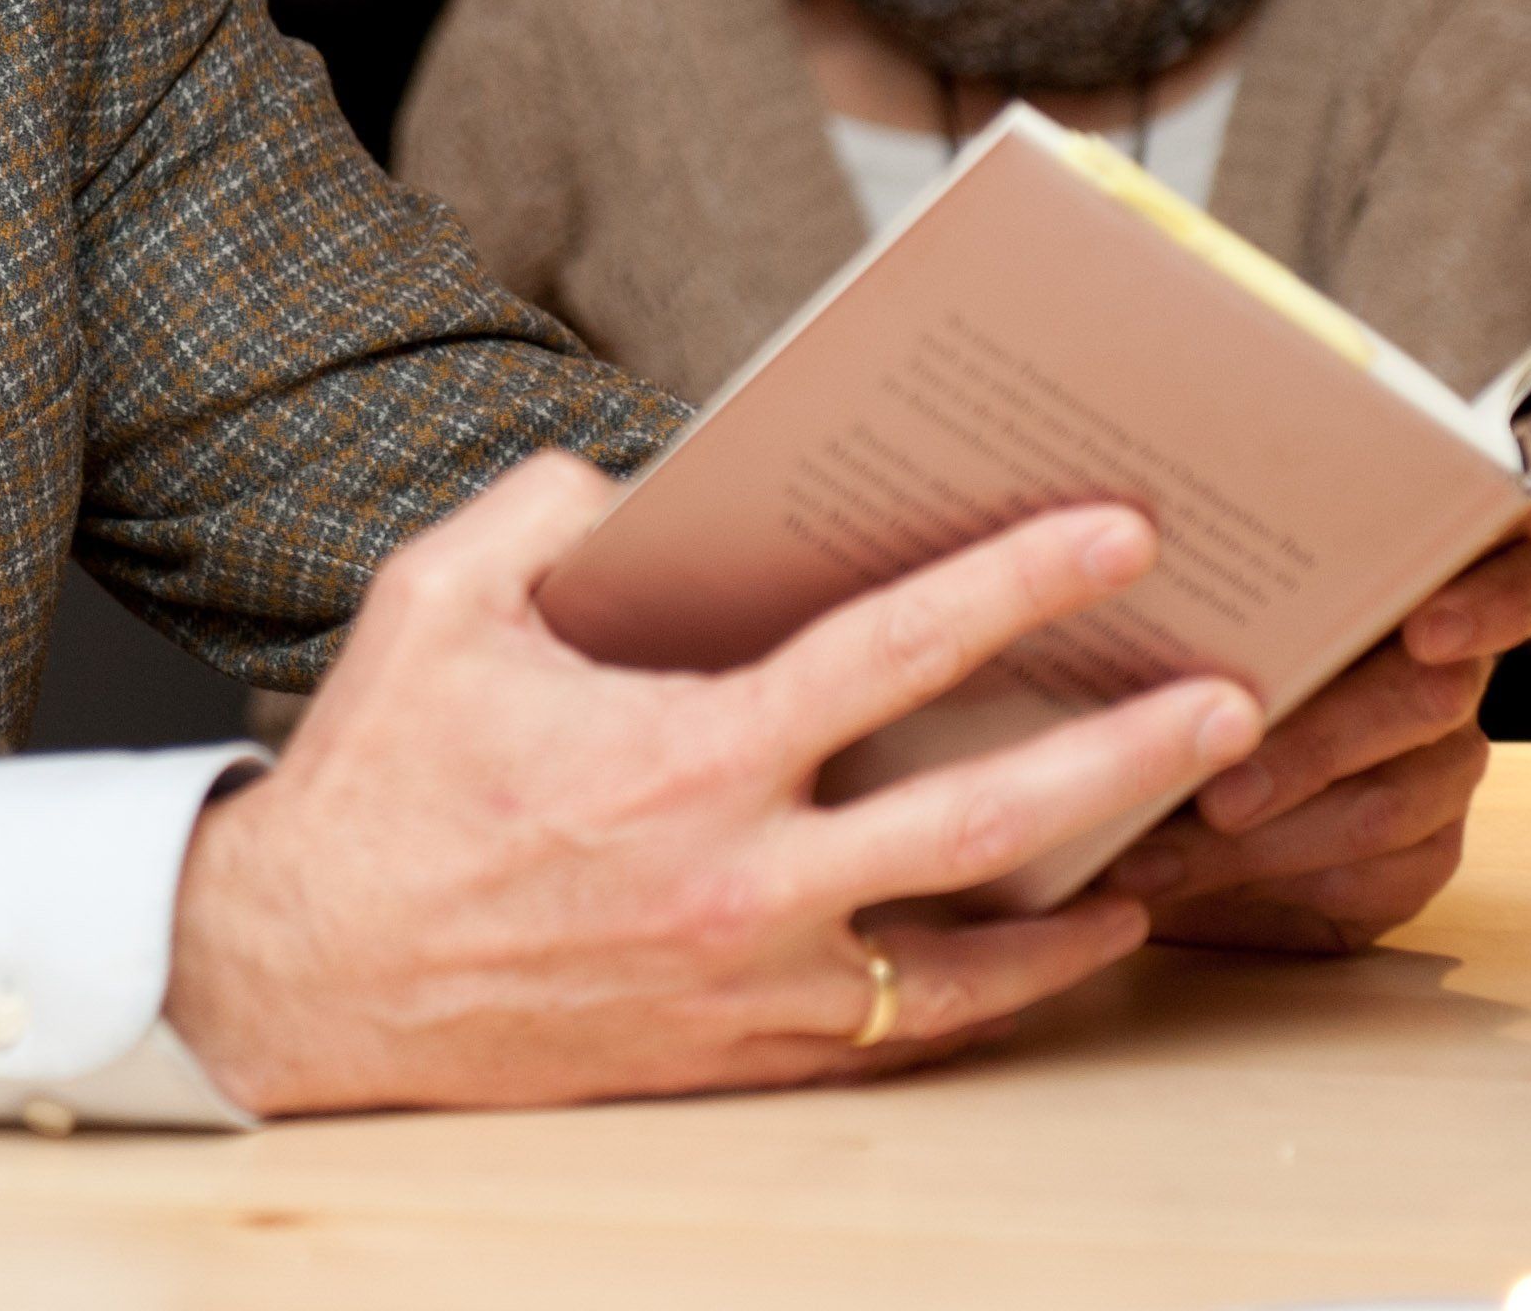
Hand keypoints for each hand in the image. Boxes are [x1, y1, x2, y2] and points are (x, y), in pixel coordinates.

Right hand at [160, 454, 1261, 1115]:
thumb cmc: (373, 783)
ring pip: (969, 947)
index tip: (1113, 533)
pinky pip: (906, 1028)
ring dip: (1092, 888)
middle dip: (1124, 751)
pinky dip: (1002, 990)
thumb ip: (550, 510)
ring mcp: (747, 980)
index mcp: (678, 751)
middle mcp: (736, 876)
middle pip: (982, 813)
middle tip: (1231, 695)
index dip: (1016, 585)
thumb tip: (648, 477)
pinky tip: (1069, 949)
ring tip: (1187, 834)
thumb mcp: (438, 601)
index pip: (889, 651)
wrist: (298, 978)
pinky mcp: (736, 1052)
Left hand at [1103, 520, 1530, 952]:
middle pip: (1436, 696)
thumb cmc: (1154, 647)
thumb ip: (1203, 566)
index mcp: (1419, 579)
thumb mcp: (1174, 592)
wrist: (1124, 768)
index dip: (1499, 599)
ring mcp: (1441, 773)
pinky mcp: (1414, 863)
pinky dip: (1255, 881)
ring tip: (1155, 847)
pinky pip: (1372, 878)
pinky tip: (1166, 877)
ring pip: (1394, 802)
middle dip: (1319, 742)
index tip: (1427, 629)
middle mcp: (1450, 675)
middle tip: (1221, 788)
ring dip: (1270, 830)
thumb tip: (1127, 536)